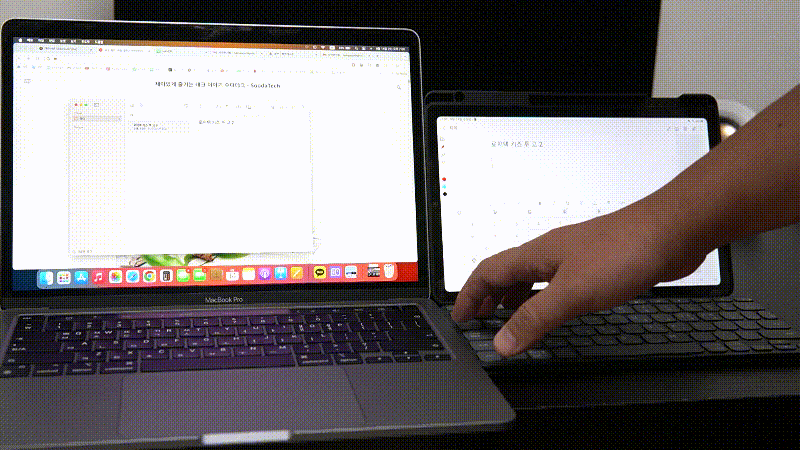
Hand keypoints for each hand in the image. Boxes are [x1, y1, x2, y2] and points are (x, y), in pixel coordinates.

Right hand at [450, 206, 706, 356]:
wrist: (671, 231)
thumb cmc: (626, 250)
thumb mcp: (572, 294)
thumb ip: (535, 319)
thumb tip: (504, 342)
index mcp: (536, 255)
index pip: (487, 272)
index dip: (469, 295)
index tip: (460, 316)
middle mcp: (550, 253)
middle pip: (505, 273)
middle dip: (487, 297)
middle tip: (479, 321)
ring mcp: (573, 258)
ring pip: (531, 278)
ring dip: (514, 299)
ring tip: (509, 320)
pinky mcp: (595, 266)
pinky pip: (556, 283)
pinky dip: (543, 299)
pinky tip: (554, 310)